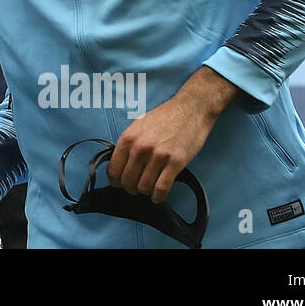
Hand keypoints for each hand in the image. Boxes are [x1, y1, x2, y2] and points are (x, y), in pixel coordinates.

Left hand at [107, 68, 237, 202]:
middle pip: (128, 181)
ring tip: (148, 190)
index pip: (114, 169)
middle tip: (135, 189)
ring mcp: (158, 156)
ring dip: (145, 192)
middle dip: (130, 189)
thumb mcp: (138, 125)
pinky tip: (158, 196)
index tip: (119, 184)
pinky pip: (162, 188)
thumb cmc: (165, 116)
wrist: (191, 109)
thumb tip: (121, 163)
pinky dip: (158, 196)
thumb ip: (129, 144)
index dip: (115, 181)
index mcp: (128, 138)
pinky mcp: (176, 162)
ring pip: (144, 187)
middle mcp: (141, 148)